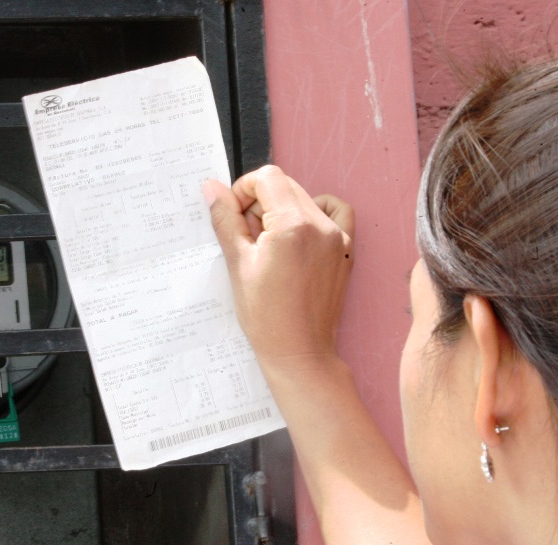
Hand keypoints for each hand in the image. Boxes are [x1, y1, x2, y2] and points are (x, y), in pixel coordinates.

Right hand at [203, 165, 353, 370]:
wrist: (299, 353)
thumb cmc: (266, 317)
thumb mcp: (238, 264)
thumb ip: (226, 220)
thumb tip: (212, 188)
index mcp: (293, 224)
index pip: (267, 178)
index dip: (243, 190)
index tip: (233, 214)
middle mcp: (321, 225)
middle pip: (286, 186)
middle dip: (260, 201)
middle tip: (246, 235)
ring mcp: (337, 237)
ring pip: (305, 199)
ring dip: (282, 209)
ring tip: (268, 242)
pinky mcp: (345, 251)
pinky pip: (336, 213)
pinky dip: (315, 213)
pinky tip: (298, 235)